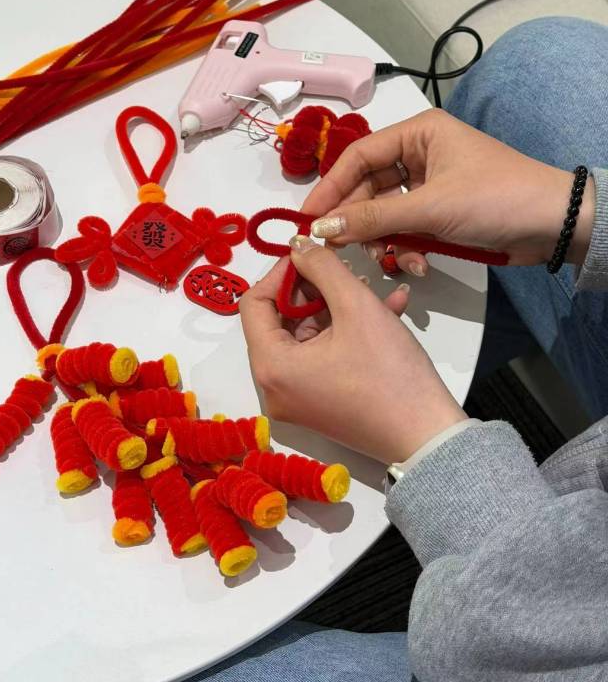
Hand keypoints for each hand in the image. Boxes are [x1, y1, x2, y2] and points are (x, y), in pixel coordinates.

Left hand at [239, 236, 465, 463]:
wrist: (428, 436)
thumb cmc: (390, 373)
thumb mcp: (356, 306)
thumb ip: (322, 267)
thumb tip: (297, 245)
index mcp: (271, 367)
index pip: (253, 304)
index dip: (280, 272)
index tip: (310, 253)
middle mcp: (275, 388)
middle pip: (279, 321)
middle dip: (312, 289)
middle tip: (343, 270)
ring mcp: (297, 399)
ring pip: (306, 336)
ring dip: (336, 307)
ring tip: (372, 288)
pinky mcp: (320, 403)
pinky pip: (322, 356)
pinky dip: (347, 331)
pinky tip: (387, 308)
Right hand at [303, 108, 594, 275]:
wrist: (555, 225)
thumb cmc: (494, 199)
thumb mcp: (430, 208)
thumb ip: (372, 218)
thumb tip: (320, 229)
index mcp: (418, 134)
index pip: (358, 157)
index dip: (330, 188)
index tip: (307, 220)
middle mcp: (420, 154)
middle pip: (369, 188)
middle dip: (359, 221)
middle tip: (338, 249)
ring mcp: (431, 185)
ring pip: (387, 213)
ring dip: (386, 240)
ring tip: (390, 260)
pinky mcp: (441, 213)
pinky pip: (408, 229)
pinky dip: (408, 248)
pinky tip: (418, 265)